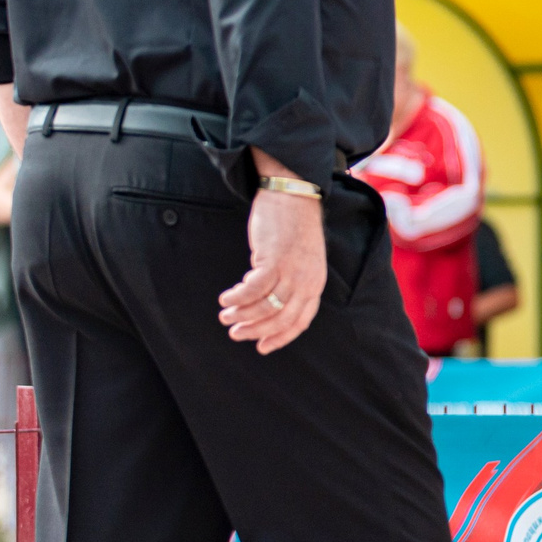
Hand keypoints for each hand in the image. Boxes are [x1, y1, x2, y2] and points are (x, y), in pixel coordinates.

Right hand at [218, 184, 325, 354]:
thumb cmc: (293, 227)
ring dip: (241, 315)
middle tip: (236, 334)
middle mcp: (306, 282)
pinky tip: (226, 298)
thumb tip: (266, 305)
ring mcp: (291, 271)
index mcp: (315, 284)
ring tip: (226, 315)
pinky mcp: (274, 260)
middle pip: (280, 319)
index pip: (300, 322)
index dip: (280, 338)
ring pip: (264, 307)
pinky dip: (237, 297)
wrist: (294, 194)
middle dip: (256, 331)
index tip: (262, 347)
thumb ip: (291, 282)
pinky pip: (252, 289)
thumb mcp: (302, 260)